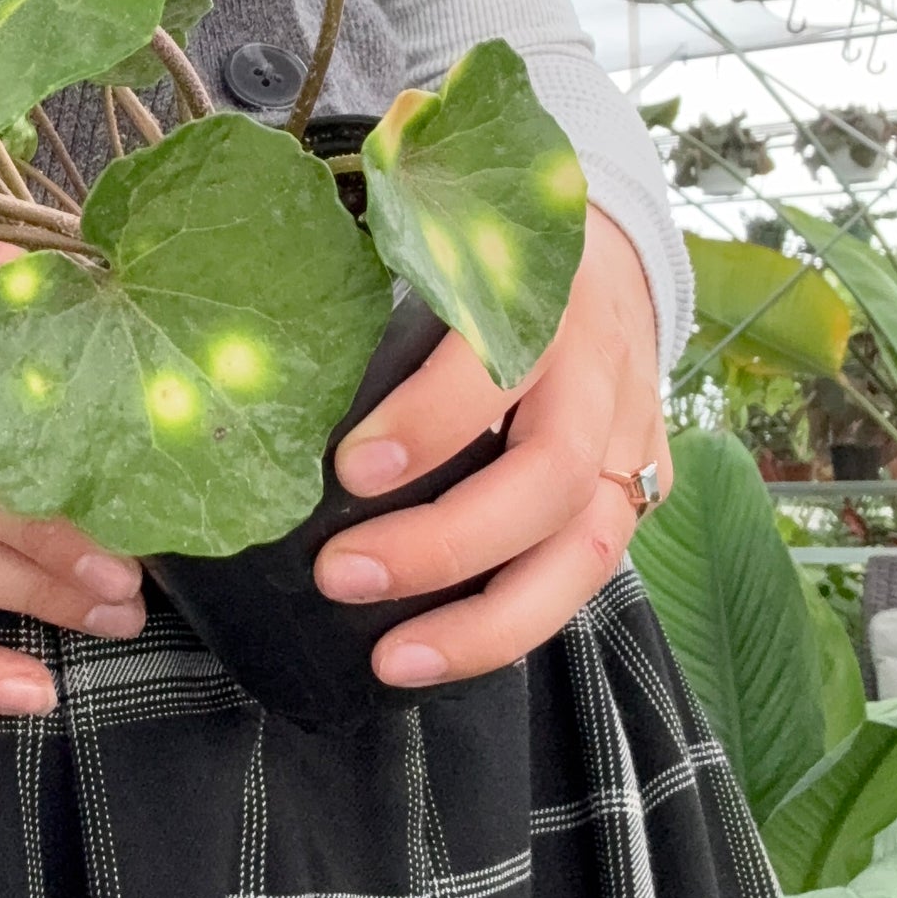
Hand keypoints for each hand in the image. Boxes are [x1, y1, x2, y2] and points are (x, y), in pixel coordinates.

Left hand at [312, 207, 668, 686]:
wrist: (607, 265)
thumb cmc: (491, 260)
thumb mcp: (443, 239)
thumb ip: (372, 277)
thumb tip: (256, 349)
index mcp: (545, 295)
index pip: (500, 363)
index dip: (430, 421)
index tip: (350, 467)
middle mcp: (599, 375)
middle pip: (551, 476)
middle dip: (446, 542)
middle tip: (341, 575)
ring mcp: (629, 443)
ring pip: (587, 549)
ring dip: (488, 619)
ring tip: (396, 659)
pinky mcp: (640, 495)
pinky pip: (587, 579)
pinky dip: (513, 624)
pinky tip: (441, 652)